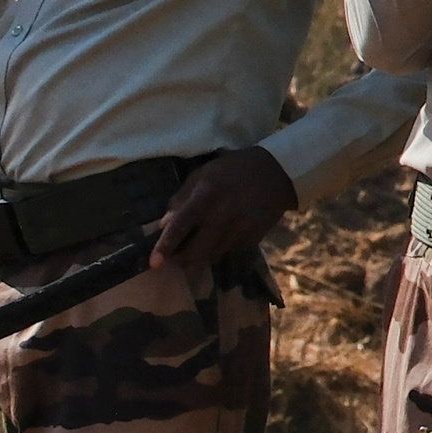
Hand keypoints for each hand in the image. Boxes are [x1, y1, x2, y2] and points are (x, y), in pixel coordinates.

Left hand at [151, 147, 301, 282]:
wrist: (277, 173)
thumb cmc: (234, 169)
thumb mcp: (203, 174)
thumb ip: (181, 198)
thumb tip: (164, 223)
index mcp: (205, 198)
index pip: (180, 227)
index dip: (165, 246)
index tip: (154, 263)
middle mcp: (221, 218)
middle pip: (195, 253)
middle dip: (180, 260)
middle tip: (174, 258)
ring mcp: (238, 232)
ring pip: (211, 257)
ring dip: (199, 257)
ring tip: (195, 249)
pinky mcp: (251, 240)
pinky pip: (228, 252)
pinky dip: (219, 249)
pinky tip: (220, 237)